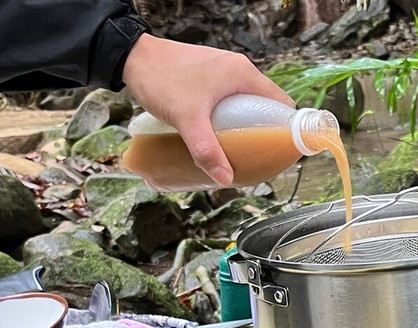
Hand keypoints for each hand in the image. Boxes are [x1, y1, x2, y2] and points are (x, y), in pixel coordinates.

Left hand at [122, 35, 294, 186]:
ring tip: (238, 152)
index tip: (279, 153)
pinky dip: (230, 120)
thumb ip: (206, 150)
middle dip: (263, 134)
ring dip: (244, 128)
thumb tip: (225, 179)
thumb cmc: (161, 79)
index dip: (285, 129)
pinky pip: (230, 102)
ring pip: (246, 106)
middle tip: (256, 158)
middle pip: (264, 108)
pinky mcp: (209, 79)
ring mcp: (223, 73)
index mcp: (243, 74)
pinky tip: (219, 137)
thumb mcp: (187, 119)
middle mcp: (237, 71)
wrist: (133, 58)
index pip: (281, 104)